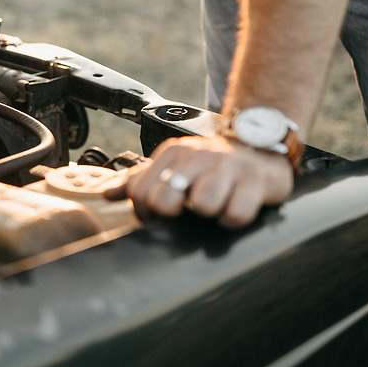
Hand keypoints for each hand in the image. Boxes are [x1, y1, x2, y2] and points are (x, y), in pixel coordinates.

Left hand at [103, 135, 293, 227]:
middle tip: (188, 211)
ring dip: (209, 213)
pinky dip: (234, 219)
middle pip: (165, 201)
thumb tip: (107, 194)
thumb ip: (140, 180)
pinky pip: (236, 214)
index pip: (140, 192)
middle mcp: (198, 157)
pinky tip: (234, 208)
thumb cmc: (211, 164)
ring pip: (204, 205)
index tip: (160, 214)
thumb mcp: (174, 165)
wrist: (260, 147)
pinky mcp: (256, 182)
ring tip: (216, 205)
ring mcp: (228, 168)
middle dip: (174, 214)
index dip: (146, 212)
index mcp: (174, 154)